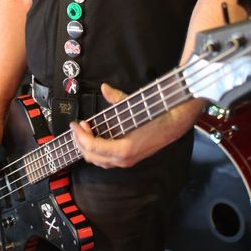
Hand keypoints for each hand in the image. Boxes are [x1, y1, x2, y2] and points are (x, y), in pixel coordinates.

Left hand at [70, 83, 202, 168]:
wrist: (174, 124)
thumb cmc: (156, 115)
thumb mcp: (133, 105)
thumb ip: (115, 97)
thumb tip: (104, 88)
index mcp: (123, 149)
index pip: (92, 147)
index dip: (80, 135)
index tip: (76, 124)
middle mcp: (124, 159)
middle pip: (92, 157)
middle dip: (80, 141)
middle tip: (77, 127)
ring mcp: (127, 161)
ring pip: (98, 161)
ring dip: (87, 147)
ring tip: (84, 132)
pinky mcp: (129, 159)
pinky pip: (107, 161)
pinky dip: (97, 152)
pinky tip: (95, 138)